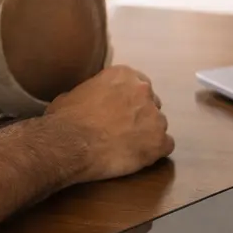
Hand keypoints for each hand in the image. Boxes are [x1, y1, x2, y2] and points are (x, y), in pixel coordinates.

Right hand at [43, 65, 173, 182]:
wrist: (70, 143)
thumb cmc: (66, 118)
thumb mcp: (75, 93)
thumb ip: (93, 92)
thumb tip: (90, 100)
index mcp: (124, 75)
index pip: (138, 85)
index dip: (130, 101)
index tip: (120, 112)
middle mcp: (144, 90)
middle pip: (151, 104)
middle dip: (140, 116)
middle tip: (124, 130)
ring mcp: (155, 116)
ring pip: (159, 125)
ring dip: (147, 134)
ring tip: (128, 148)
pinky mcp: (159, 142)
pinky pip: (166, 146)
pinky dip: (155, 153)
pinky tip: (139, 158)